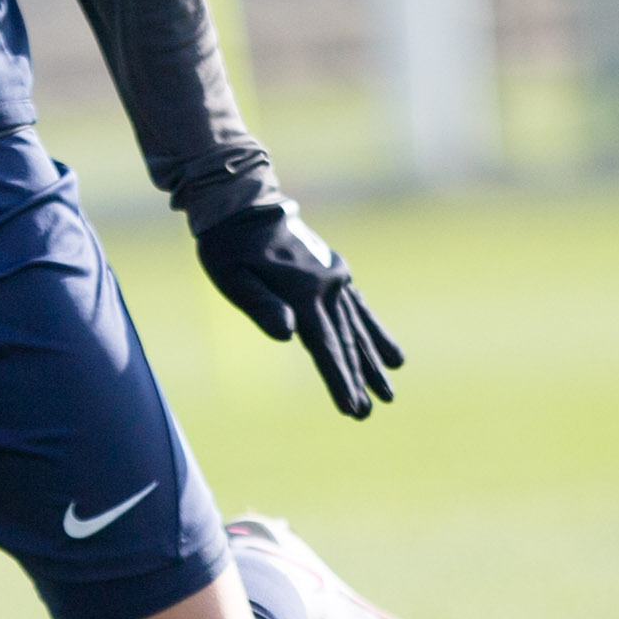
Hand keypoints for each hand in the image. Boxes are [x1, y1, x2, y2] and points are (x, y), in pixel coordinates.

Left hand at [190, 189, 405, 419]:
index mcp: (302, 293)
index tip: (352, 409)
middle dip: (358, 380)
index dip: (339, 381)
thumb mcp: (233, 277)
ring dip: (373, 360)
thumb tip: (287, 335)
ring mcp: (334, 277)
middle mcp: (327, 286)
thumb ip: (261, 305)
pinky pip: (359, 308)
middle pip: (346, 342)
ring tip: (389, 391)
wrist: (244, 204)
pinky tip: (389, 353)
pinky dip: (374, 331)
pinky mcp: (335, 271)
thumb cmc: (229, 246)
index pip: (325, 347)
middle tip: (368, 413)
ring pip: (358, 327)